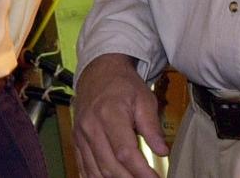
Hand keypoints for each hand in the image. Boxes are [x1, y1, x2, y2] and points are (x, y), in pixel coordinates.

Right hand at [73, 53, 166, 177]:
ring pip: (96, 171)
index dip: (141, 171)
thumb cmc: (123, 84)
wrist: (98, 72)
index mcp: (109, 114)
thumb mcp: (144, 98)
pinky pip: (84, 168)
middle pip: (110, 166)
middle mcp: (91, 127)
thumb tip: (162, 151)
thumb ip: (152, 126)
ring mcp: (81, 136)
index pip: (125, 152)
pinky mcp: (76, 141)